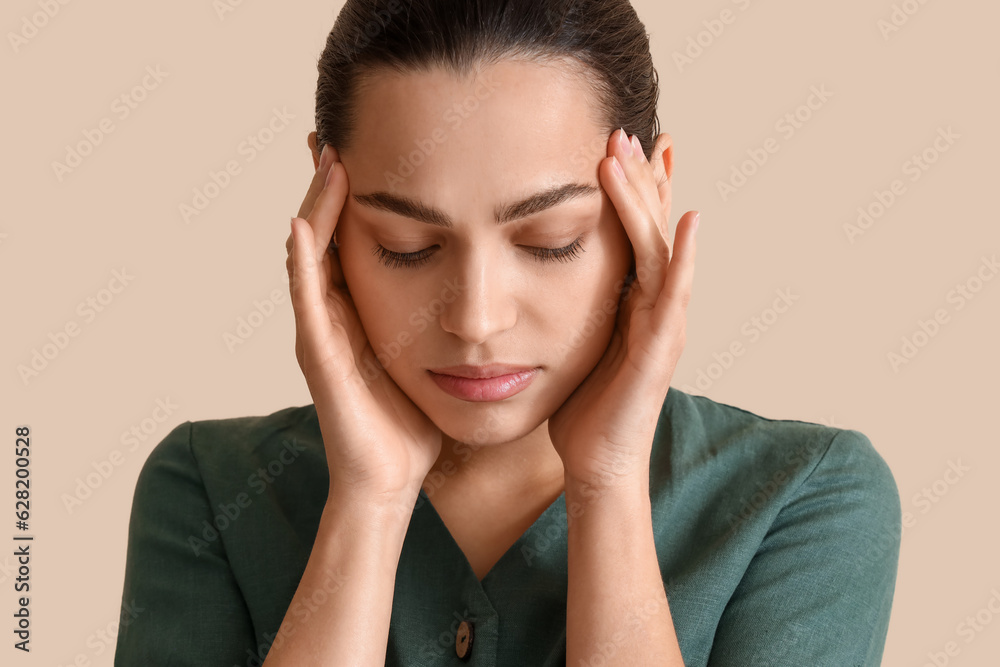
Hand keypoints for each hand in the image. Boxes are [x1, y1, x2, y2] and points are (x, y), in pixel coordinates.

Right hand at [287, 140, 441, 506]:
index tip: (377, 148)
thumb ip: (442, 322)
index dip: (358, 195)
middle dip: (331, 184)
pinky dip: (304, 257)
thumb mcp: (430, 358)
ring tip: (331, 156)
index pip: (355, 237)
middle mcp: (334, 313)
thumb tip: (484, 289)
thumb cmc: (412, 423)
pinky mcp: (317, 353)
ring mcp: (321, 330)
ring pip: (311, 253)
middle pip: (326, 233)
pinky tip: (308, 220)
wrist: (389, 479)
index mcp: (362, 310)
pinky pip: (306, 296)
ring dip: (318, 204)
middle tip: (340, 133)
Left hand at [547, 129, 697, 489]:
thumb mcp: (575, 343)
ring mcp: (664, 327)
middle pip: (653, 231)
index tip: (620, 147)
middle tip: (627, 131)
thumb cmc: (583, 408)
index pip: (637, 235)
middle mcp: (656, 307)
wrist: (596, 464)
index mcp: (633, 303)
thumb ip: (575, 307)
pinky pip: (674, 298)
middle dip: (642, 180)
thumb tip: (544, 276)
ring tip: (640, 154)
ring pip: (663, 251)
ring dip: (652, 201)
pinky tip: (689, 221)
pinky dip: (685, 258)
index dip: (634, 191)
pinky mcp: (659, 352)